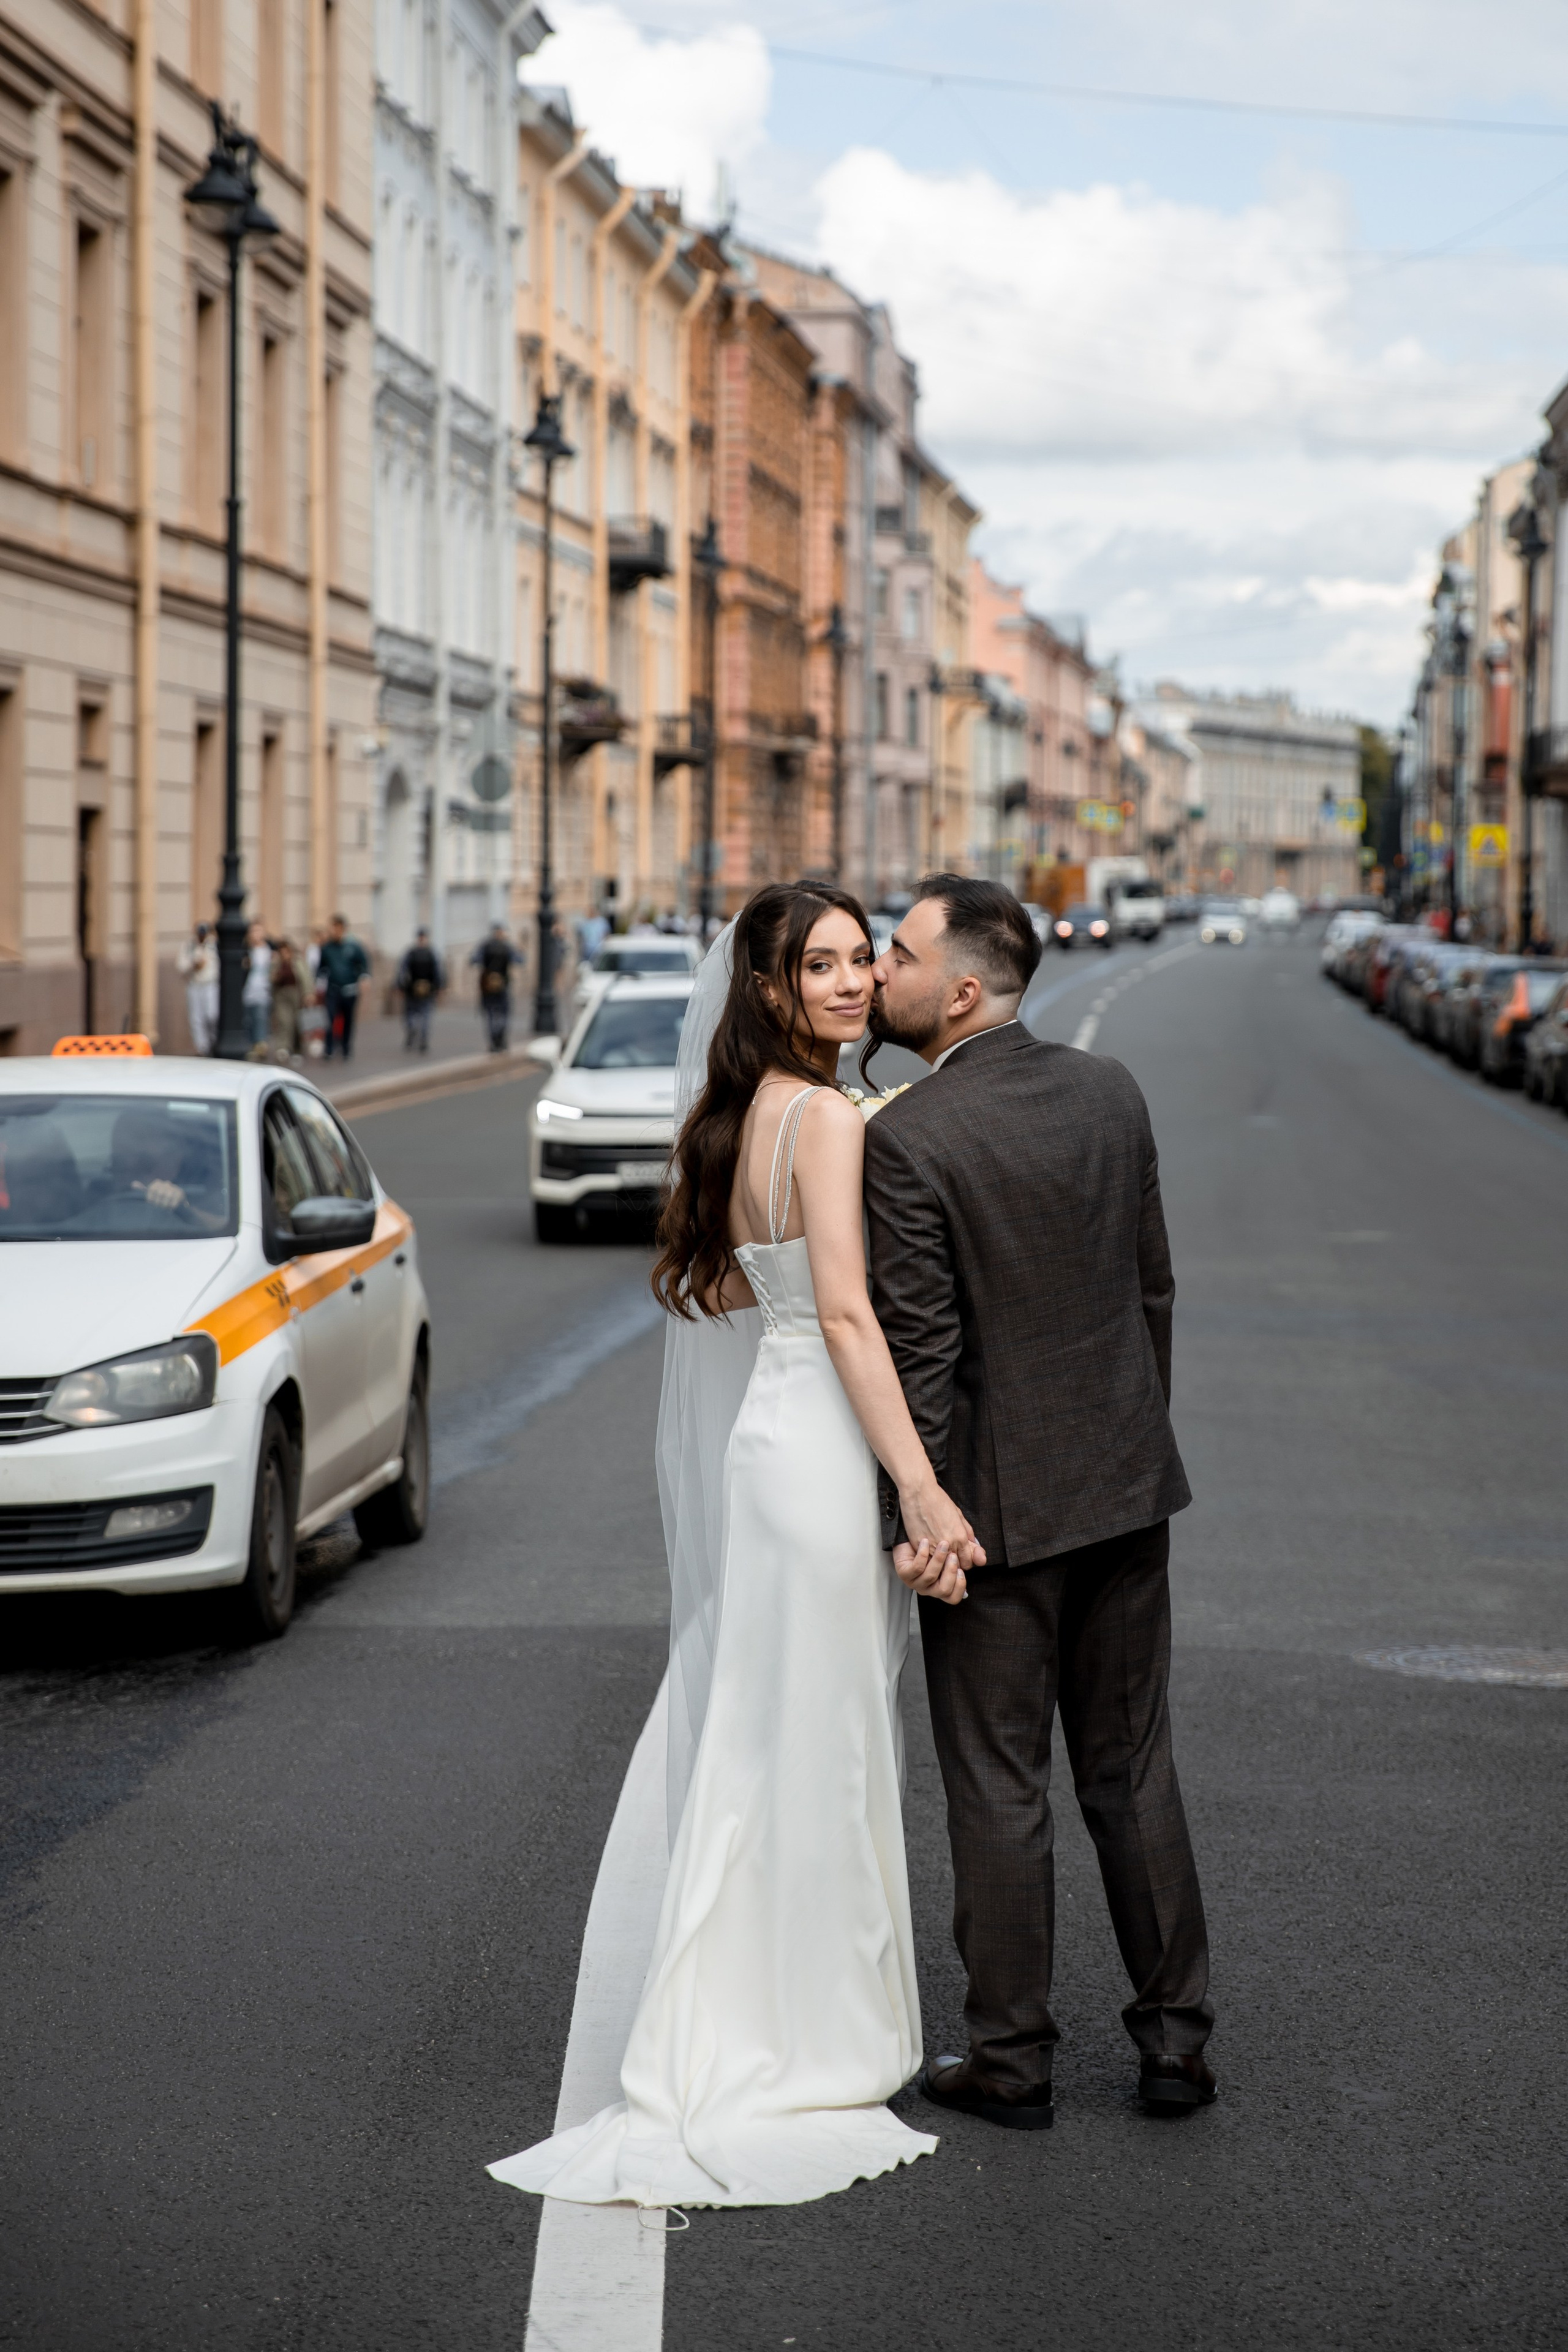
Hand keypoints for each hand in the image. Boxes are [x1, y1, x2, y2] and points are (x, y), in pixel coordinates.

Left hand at [134, 1178, 187, 1210]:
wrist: (176, 1205)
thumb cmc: (161, 1201)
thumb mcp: (151, 1196)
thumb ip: (142, 1190)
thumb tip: (133, 1184)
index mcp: (157, 1183)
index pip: (152, 1189)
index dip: (151, 1198)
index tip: (151, 1204)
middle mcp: (166, 1183)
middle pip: (160, 1192)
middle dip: (159, 1202)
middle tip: (159, 1208)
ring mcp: (174, 1187)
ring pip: (168, 1196)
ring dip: (165, 1204)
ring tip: (165, 1209)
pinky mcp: (180, 1193)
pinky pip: (175, 1199)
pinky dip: (172, 1205)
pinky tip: (171, 1208)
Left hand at [893, 1536, 967, 1605]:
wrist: (911, 1533)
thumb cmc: (935, 1542)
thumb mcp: (957, 1544)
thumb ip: (971, 1552)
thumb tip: (982, 1560)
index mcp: (942, 1585)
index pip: (953, 1598)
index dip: (959, 1586)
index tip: (961, 1570)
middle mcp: (929, 1588)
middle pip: (944, 1590)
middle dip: (950, 1571)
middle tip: (952, 1555)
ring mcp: (916, 1582)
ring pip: (930, 1577)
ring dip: (938, 1559)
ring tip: (942, 1544)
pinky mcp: (904, 1573)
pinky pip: (916, 1568)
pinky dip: (923, 1554)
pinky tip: (926, 1542)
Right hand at [896, 1479, 985, 1598]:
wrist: (918, 1493)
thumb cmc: (938, 1500)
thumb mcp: (958, 1514)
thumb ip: (967, 1532)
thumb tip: (973, 1544)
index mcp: (960, 1537)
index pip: (968, 1562)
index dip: (965, 1561)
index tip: (960, 1556)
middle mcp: (949, 1544)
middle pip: (956, 1567)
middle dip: (955, 1563)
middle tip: (950, 1555)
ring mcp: (933, 1547)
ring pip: (941, 1567)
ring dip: (941, 1562)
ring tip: (938, 1553)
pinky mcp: (919, 1546)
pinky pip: (927, 1561)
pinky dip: (928, 1558)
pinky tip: (927, 1549)